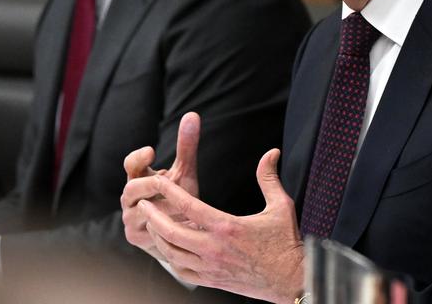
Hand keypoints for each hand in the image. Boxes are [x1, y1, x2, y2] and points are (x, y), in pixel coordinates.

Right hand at [122, 111, 201, 260]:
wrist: (177, 232)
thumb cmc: (178, 197)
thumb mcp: (183, 172)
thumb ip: (186, 147)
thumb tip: (193, 114)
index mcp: (138, 178)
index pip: (131, 164)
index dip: (138, 158)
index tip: (151, 151)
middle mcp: (129, 197)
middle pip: (132, 188)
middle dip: (151, 184)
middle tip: (168, 182)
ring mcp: (129, 217)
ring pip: (141, 210)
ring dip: (162, 207)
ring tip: (181, 207)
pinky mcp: (135, 236)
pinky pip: (148, 229)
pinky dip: (164, 225)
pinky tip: (181, 225)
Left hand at [135, 148, 303, 303]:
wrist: (290, 280)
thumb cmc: (285, 242)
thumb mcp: (281, 206)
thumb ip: (269, 178)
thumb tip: (272, 152)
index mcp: (227, 227)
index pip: (190, 207)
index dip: (171, 192)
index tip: (159, 181)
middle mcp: (214, 248)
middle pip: (171, 231)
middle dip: (152, 215)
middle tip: (141, 202)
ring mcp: (210, 267)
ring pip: (171, 252)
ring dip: (157, 236)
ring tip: (150, 222)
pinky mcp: (211, 280)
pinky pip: (181, 270)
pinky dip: (169, 257)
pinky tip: (167, 246)